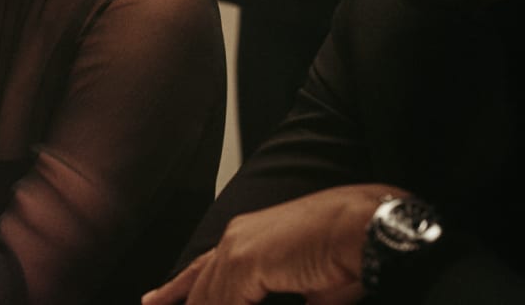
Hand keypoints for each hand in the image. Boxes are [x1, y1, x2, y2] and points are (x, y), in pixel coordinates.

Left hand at [142, 185, 391, 304]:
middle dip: (178, 301)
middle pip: (198, 284)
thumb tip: (303, 304)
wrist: (367, 226)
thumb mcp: (318, 290)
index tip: (157, 301)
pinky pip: (221, 303)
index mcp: (250, 237)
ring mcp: (238, 247)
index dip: (179, 289)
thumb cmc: (351, 252)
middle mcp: (237, 237)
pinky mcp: (245, 262)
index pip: (204, 270)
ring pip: (207, 297)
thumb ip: (299, 301)